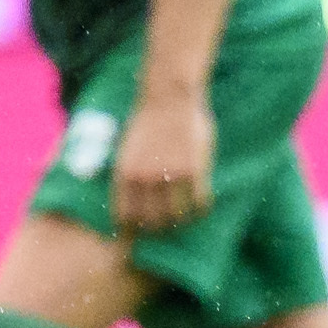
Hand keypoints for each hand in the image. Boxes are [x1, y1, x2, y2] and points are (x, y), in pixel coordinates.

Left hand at [110, 87, 215, 236]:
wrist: (168, 96)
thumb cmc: (147, 121)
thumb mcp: (127, 151)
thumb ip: (130, 176)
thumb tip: (133, 202)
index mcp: (125, 175)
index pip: (126, 217)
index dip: (134, 229)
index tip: (142, 231)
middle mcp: (145, 179)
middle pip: (152, 222)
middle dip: (159, 229)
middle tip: (167, 227)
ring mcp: (170, 175)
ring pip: (177, 216)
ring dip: (181, 222)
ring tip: (186, 219)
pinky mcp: (193, 170)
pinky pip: (199, 202)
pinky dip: (201, 209)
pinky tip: (201, 206)